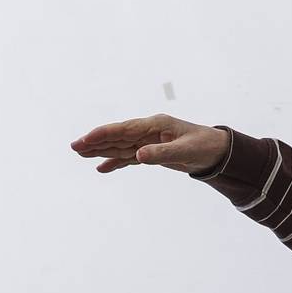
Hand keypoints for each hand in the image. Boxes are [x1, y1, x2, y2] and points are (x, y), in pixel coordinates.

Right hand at [71, 115, 230, 174]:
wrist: (217, 151)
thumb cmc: (204, 147)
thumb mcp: (186, 151)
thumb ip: (162, 153)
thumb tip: (139, 156)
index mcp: (155, 125)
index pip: (124, 130)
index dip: (104, 134)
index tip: (86, 139)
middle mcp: (148, 131)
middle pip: (117, 136)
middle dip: (95, 141)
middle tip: (74, 146)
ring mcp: (148, 142)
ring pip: (119, 146)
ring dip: (100, 150)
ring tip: (80, 153)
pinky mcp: (151, 153)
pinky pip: (128, 157)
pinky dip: (115, 162)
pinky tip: (101, 167)